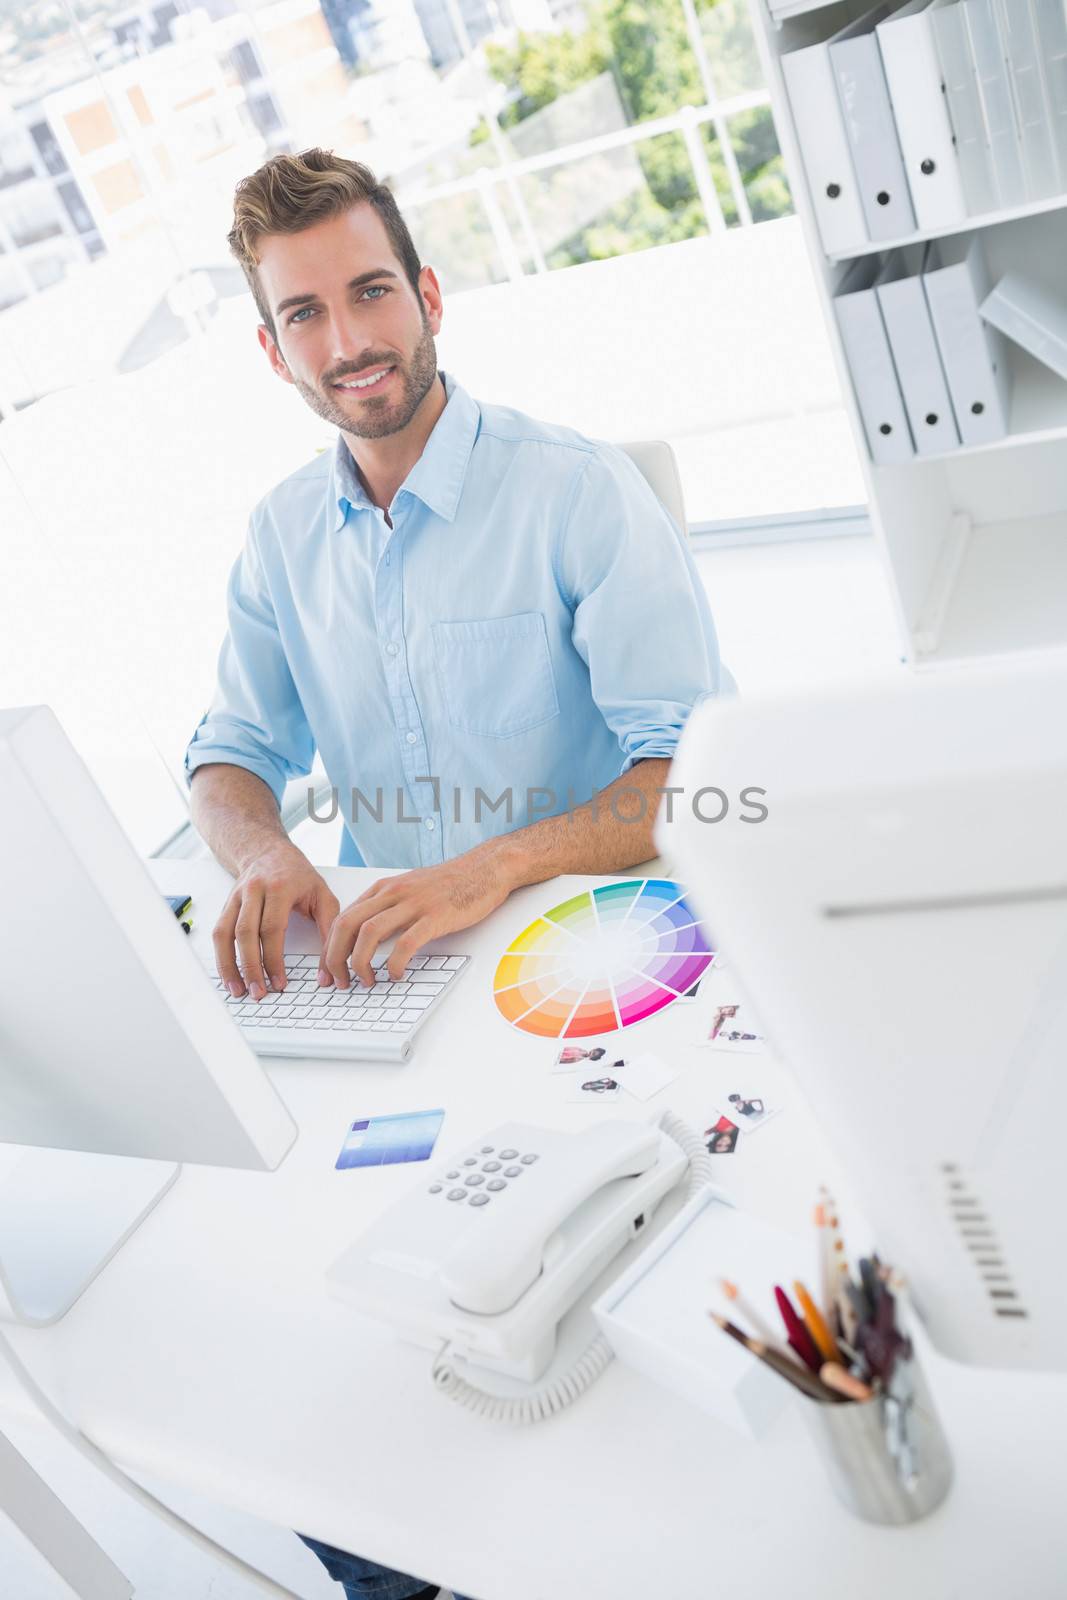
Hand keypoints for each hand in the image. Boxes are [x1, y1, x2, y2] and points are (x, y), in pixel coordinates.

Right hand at [214, 842, 339, 1000]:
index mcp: (280, 887)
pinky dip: (221, 956)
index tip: (279, 982)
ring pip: (226, 934)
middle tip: (258, 992)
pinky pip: (219, 932)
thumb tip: (329, 972)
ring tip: (238, 990)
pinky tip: (228, 974)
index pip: (272, 928)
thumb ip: (329, 931)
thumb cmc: (298, 875)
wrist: (268, 851)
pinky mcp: (227, 905)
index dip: (273, 958)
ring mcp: (237, 897)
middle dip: (251, 967)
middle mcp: (254, 890)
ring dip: (230, 966)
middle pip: (246, 933)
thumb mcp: (323, 896)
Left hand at [322, 851, 512, 986]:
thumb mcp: (408, 890)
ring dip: (360, 963)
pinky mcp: (435, 916)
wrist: (484, 870)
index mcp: (382, 889)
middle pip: (346, 925)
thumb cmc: (448, 884)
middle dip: (334, 957)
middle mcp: (392, 893)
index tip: (327, 970)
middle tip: (338, 981)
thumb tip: (364, 940)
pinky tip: (396, 974)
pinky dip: (395, 963)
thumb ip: (385, 910)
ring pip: (369, 933)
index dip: (328, 948)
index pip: (342, 918)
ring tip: (366, 981)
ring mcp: (413, 904)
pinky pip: (405, 943)